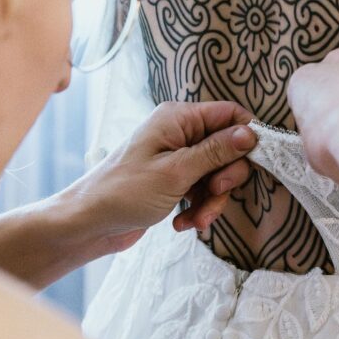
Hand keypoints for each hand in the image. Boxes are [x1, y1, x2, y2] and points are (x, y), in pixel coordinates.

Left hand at [55, 101, 256, 257]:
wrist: (88, 224)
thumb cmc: (123, 192)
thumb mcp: (176, 172)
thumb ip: (215, 152)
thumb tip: (250, 133)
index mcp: (178, 118)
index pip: (230, 114)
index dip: (246, 138)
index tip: (249, 165)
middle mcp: (179, 132)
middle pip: (227, 148)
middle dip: (226, 178)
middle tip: (213, 193)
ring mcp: (176, 157)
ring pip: (216, 175)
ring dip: (212, 201)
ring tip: (195, 220)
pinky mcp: (173, 180)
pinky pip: (201, 190)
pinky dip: (198, 208)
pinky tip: (183, 224)